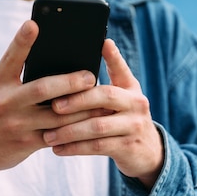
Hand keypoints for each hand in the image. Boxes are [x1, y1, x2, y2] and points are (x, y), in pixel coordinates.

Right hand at [0, 20, 98, 187]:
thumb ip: (19, 75)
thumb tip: (57, 59)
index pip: (10, 58)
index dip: (22, 40)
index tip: (33, 24)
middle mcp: (6, 102)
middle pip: (42, 88)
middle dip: (68, 82)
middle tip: (90, 76)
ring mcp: (17, 124)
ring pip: (56, 115)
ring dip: (81, 107)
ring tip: (101, 100)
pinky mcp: (26, 143)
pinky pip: (57, 135)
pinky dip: (76, 129)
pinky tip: (91, 122)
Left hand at [43, 39, 163, 189]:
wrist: (148, 152)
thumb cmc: (124, 119)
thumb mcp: (123, 98)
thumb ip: (109, 79)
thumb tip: (93, 50)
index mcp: (131, 88)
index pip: (121, 69)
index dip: (113, 56)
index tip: (102, 43)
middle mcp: (136, 104)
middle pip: (105, 97)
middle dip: (77, 100)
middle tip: (54, 105)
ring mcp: (134, 126)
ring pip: (98, 127)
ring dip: (70, 131)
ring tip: (48, 135)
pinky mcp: (128, 147)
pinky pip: (97, 147)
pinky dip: (75, 148)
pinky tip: (58, 149)